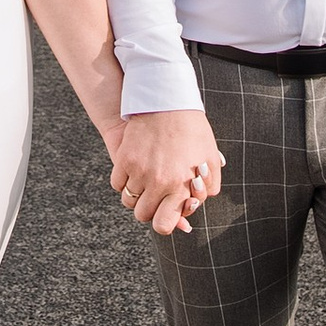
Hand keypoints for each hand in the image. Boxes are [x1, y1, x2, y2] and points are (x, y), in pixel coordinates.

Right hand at [110, 109, 223, 234]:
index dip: (164, 223)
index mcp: (181, 186)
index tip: (166, 214)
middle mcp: (159, 183)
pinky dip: (123, 182)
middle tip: (155, 195)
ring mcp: (139, 171)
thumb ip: (208, 187)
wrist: (169, 100)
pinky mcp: (124, 159)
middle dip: (149, 209)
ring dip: (136, 195)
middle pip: (142, 215)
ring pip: (128, 200)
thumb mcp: (209, 158)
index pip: (164, 224)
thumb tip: (194, 205)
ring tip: (145, 180)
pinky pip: (116, 184)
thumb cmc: (192, 129)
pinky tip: (133, 171)